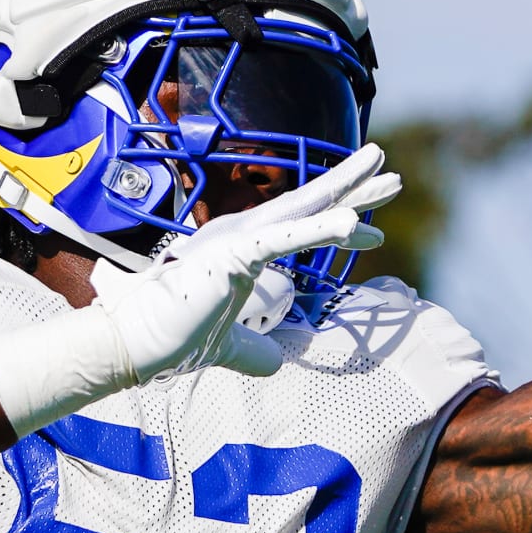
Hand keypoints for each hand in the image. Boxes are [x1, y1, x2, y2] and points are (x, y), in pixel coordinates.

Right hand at [92, 145, 397, 381]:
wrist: (139, 343)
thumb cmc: (174, 337)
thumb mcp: (230, 346)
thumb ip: (255, 351)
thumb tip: (274, 364)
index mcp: (243, 248)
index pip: (303, 229)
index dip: (341, 226)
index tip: (373, 233)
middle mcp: (243, 233)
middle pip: (312, 205)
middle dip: (354, 189)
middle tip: (392, 177)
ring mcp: (240, 239)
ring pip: (306, 208)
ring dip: (347, 189)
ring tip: (383, 169)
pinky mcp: (235, 253)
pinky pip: (285, 238)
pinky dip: (319, 228)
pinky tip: (352, 223)